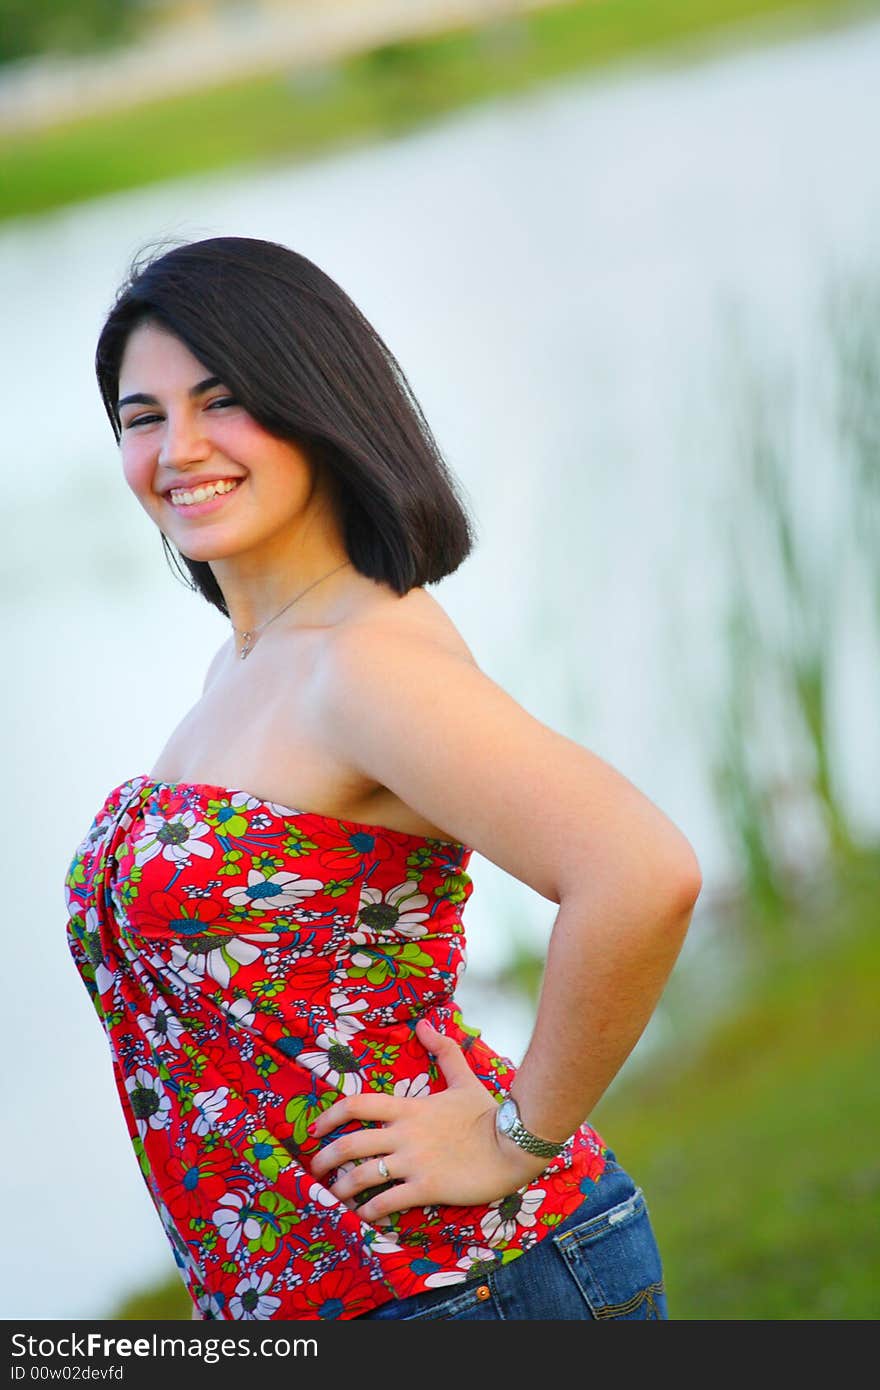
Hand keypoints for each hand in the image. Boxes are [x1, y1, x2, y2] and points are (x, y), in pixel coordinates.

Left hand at [307, 1019, 549, 1221]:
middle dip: (326, 1158)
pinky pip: (388, 1202)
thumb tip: (425, 1025)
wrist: (514, 1143)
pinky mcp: (426, 1187)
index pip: (358, 1105)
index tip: (316, 1128)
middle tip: (315, 1170)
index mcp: (410, 1108)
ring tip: (334, 1197)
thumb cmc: (488, 1114)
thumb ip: (443, 1052)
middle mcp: (405, 1134)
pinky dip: (370, 1211)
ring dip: (342, 1189)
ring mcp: (414, 1162)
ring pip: (363, 1176)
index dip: (330, 1116)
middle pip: (351, 1144)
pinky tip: (364, 1216)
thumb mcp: (464, 1079)